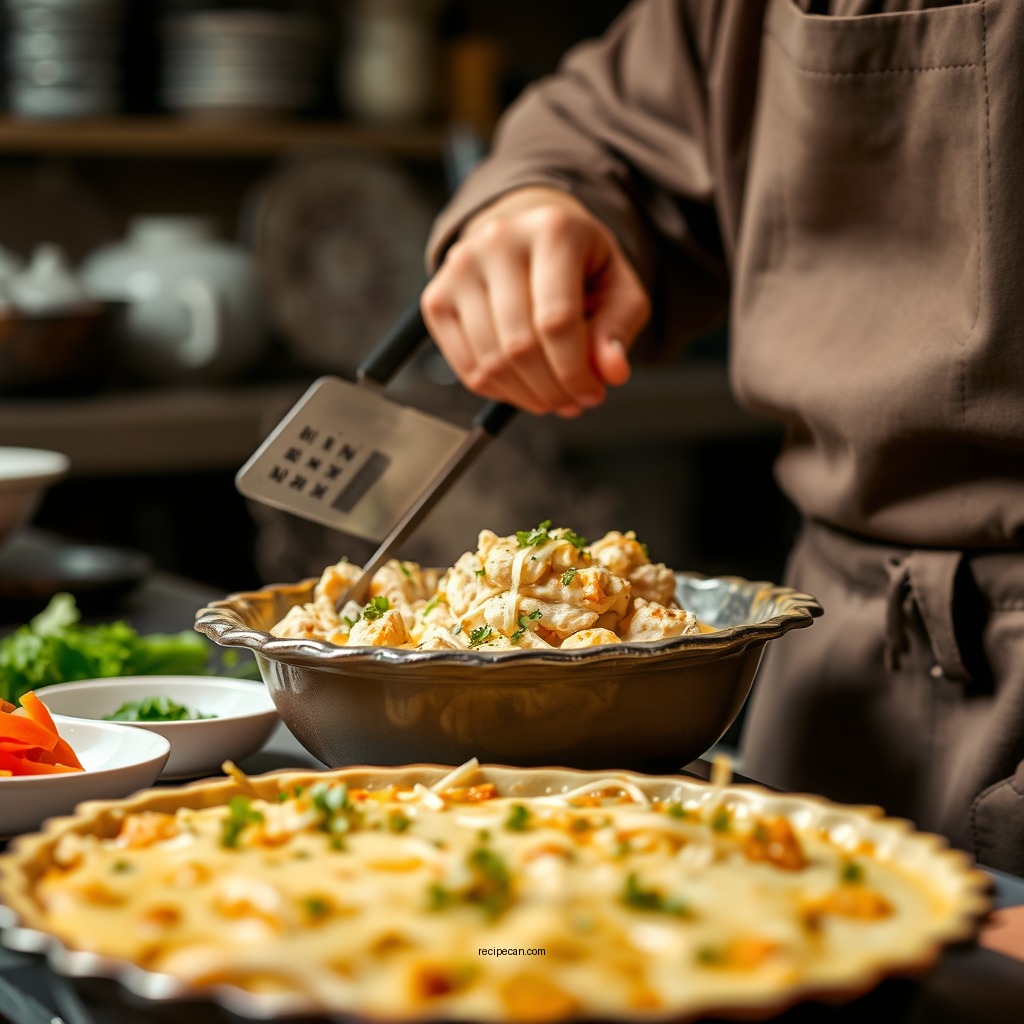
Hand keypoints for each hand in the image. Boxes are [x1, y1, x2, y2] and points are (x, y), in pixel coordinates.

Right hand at [422, 187, 650, 416]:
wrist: (529, 235)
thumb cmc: (580, 266)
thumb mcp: (619, 289)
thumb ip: (618, 329)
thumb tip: (611, 371)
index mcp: (552, 230)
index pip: (557, 320)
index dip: (575, 372)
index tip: (592, 393)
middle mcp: (498, 240)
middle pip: (520, 345)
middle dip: (551, 389)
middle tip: (572, 402)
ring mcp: (460, 268)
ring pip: (490, 362)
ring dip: (525, 396)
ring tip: (551, 396)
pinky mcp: (437, 297)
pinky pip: (466, 367)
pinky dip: (497, 391)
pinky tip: (522, 387)